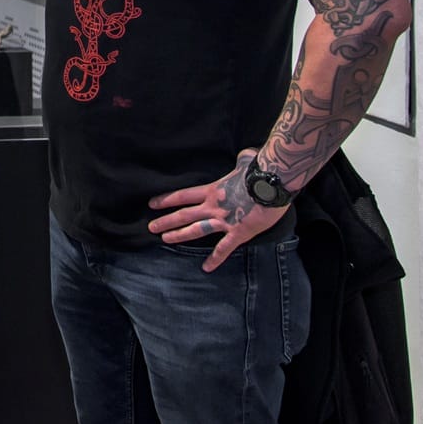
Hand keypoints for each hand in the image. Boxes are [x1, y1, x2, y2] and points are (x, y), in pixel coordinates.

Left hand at [146, 149, 287, 270]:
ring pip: (196, 230)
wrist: (272, 182)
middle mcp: (213, 206)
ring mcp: (224, 220)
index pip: (183, 195)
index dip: (167, 199)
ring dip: (179, 235)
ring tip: (165, 240)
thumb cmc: (259, 170)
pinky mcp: (238, 232)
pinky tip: (206, 268)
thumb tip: (245, 155)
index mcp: (212, 189)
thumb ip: (242, 160)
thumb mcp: (246, 161)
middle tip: (151, 227)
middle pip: (184, 214)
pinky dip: (215, 259)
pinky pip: (224, 248)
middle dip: (166, 221)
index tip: (152, 203)